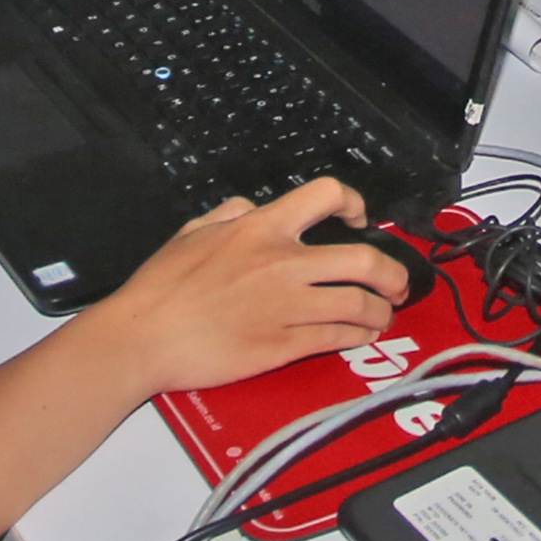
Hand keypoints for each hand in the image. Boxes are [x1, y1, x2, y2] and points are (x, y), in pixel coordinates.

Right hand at [82, 177, 406, 395]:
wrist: (144, 336)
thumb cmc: (160, 286)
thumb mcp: (193, 231)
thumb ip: (229, 214)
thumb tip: (252, 208)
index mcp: (260, 228)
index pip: (325, 195)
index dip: (354, 203)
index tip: (360, 219)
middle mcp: (282, 262)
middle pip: (362, 258)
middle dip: (392, 271)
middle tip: (396, 281)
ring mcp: (286, 306)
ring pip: (358, 303)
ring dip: (381, 310)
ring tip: (383, 315)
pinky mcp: (283, 345)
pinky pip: (336, 337)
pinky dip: (357, 335)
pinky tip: (361, 336)